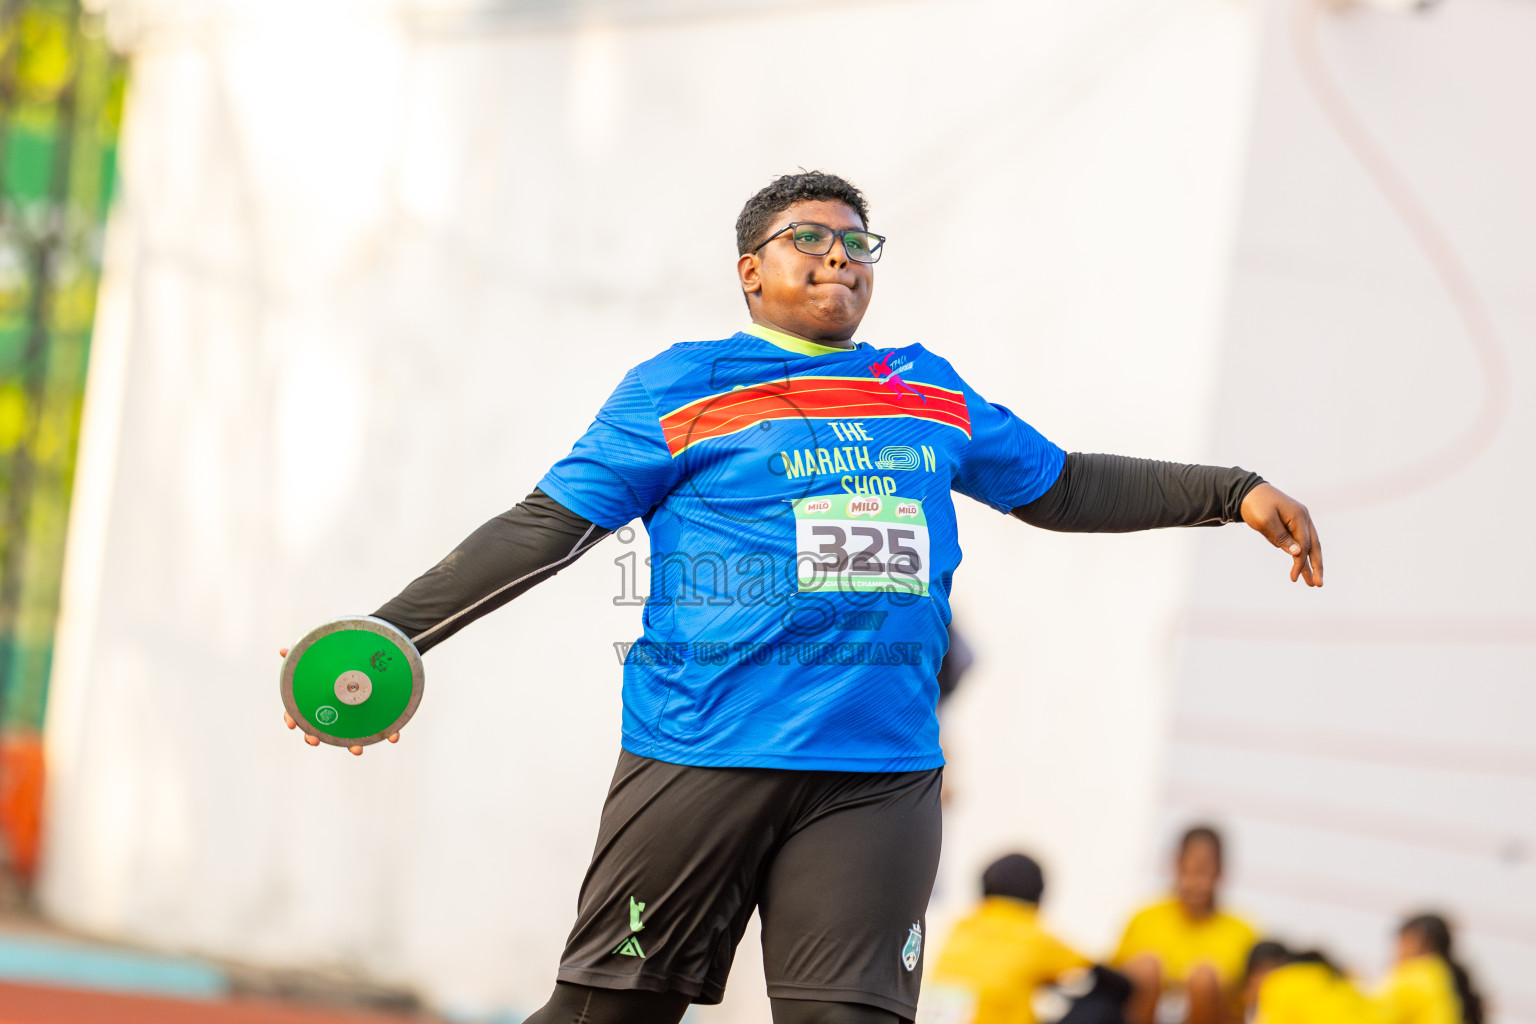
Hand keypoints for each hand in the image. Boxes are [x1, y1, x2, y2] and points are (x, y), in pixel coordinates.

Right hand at [279, 647, 399, 754]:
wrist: (370, 660)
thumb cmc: (339, 664)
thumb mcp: (322, 656)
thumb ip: (302, 654)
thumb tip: (282, 650)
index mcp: (318, 701)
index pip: (300, 713)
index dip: (293, 719)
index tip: (291, 725)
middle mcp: (335, 714)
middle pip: (321, 730)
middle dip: (317, 737)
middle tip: (315, 741)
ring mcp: (355, 718)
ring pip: (352, 737)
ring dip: (353, 745)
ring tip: (357, 750)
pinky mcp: (379, 717)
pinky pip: (385, 728)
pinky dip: (391, 733)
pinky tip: (394, 736)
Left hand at [1239, 483, 1322, 585]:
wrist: (1247, 492)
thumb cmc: (1256, 505)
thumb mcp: (1265, 521)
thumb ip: (1282, 537)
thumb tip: (1299, 553)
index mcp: (1299, 517)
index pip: (1304, 545)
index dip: (1301, 563)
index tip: (1294, 578)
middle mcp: (1303, 519)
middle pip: (1314, 546)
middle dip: (1317, 566)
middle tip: (1318, 585)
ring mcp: (1299, 521)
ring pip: (1308, 546)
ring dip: (1310, 564)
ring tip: (1313, 583)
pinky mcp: (1292, 525)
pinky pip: (1299, 542)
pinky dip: (1300, 555)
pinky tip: (1303, 569)